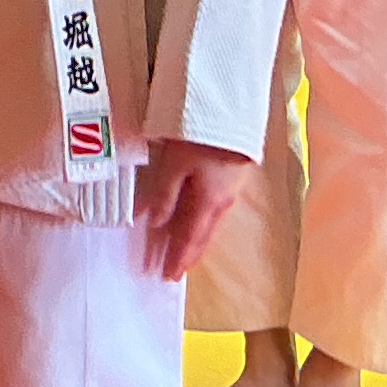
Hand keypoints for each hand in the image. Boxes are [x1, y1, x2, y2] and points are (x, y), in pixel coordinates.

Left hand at [145, 145, 254, 277]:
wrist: (233, 111)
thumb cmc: (201, 135)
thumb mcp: (175, 165)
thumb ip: (164, 195)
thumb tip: (154, 223)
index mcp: (209, 202)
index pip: (190, 238)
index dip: (178, 257)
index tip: (168, 276)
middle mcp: (223, 201)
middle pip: (203, 235)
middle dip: (189, 255)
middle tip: (176, 272)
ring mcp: (231, 189)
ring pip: (211, 223)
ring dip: (197, 240)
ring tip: (187, 252)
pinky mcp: (233, 177)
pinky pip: (216, 209)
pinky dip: (205, 222)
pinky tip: (200, 220)